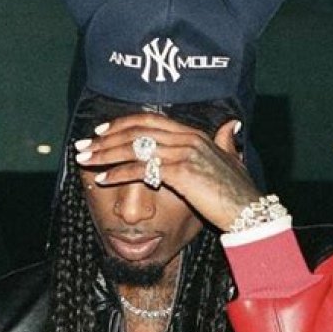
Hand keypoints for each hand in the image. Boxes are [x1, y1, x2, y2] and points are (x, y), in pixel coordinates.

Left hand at [75, 113, 262, 231]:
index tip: (99, 131)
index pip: (148, 120)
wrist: (250, 211)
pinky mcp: (182, 172)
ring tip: (84, 161)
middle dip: (104, 139)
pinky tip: (103, 179)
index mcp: (193, 133)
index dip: (120, 124)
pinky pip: (142, 170)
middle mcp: (187, 138)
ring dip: (104, 154)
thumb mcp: (232, 159)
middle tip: (82, 147)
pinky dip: (119, 173)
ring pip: (135, 148)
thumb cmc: (239, 191)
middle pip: (136, 131)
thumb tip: (230, 125)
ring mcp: (184, 153)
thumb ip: (225, 141)